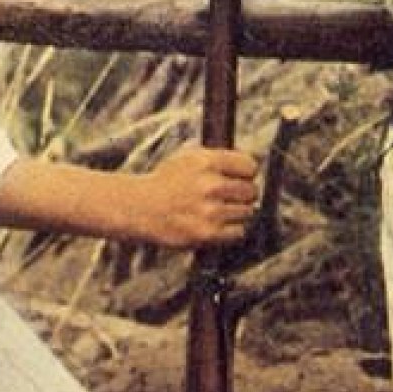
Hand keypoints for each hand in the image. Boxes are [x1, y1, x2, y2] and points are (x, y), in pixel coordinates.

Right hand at [130, 144, 260, 248]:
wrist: (141, 208)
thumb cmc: (167, 182)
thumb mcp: (190, 158)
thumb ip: (220, 159)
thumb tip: (251, 168)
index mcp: (208, 162)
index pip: (250, 166)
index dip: (247, 173)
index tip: (241, 178)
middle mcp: (211, 185)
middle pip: (251, 191)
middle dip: (244, 194)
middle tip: (231, 197)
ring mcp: (210, 211)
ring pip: (247, 212)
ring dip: (237, 212)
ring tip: (220, 210)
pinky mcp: (208, 233)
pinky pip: (239, 231)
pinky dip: (232, 229)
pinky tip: (219, 224)